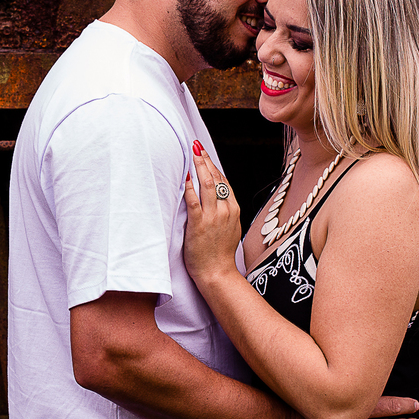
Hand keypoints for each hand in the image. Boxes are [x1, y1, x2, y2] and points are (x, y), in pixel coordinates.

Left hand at [182, 142, 241, 286]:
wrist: (217, 273)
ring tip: (192, 153)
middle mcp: (226, 210)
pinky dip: (189, 187)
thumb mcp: (229, 228)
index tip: (205, 154)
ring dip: (198, 167)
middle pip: (215, 178)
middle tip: (196, 145)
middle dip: (205, 160)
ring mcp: (213, 217)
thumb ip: (224, 212)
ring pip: (206, 185)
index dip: (213, 165)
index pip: (223, 181)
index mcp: (234, 210)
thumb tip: (217, 199)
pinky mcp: (200, 224)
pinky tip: (185, 176)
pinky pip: (194, 201)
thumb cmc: (219, 254)